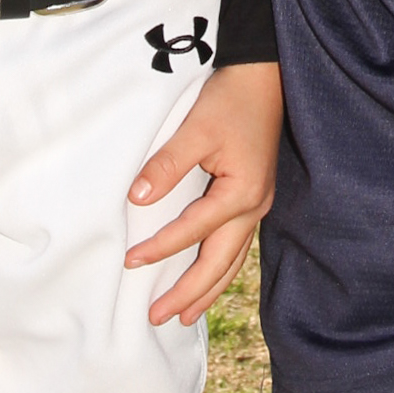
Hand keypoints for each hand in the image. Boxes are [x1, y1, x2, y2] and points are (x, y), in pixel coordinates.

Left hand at [125, 60, 281, 328]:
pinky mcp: (255, 196)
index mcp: (243, 193)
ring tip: (184, 316)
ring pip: (232, 260)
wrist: (263, 75)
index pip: (194, 232)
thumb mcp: (197, 129)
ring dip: (207, 289)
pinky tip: (209, 277)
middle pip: (219, 263)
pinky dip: (220, 269)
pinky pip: (236, 245)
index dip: (160, 248)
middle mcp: (255, 206)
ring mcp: (259, 204)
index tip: (130, 261)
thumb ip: (167, 165)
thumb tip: (137, 199)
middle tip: (157, 317)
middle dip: (189, 294)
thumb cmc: (231, 99)